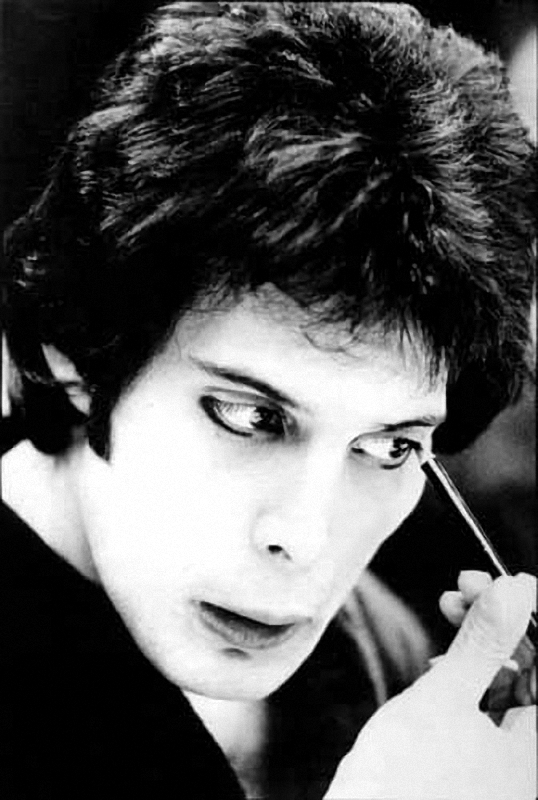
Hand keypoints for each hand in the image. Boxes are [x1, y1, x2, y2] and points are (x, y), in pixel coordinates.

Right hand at [325, 573, 535, 798]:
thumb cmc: (409, 778)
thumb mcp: (448, 696)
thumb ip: (488, 641)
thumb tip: (518, 592)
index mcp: (537, 734)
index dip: (527, 608)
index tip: (497, 580)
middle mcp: (530, 746)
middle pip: (532, 663)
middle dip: (499, 616)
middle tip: (462, 588)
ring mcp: (508, 755)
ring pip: (509, 676)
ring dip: (481, 637)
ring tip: (447, 613)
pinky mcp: (482, 758)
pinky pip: (489, 702)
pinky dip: (468, 672)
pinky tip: (442, 663)